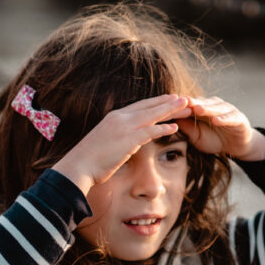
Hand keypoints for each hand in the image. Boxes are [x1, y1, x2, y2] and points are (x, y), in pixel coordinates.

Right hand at [51, 94, 190, 195]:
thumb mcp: (104, 143)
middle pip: (149, 106)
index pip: (139, 106)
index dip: (155, 102)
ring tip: (185, 106)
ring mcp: (124, 127)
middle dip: (167, 102)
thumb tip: (126, 143)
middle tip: (182, 98)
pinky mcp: (128, 139)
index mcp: (114, 117)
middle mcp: (120, 118)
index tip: (168, 99)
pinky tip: (175, 127)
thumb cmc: (89, 160)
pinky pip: (150, 131)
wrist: (79, 166)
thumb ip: (117, 139)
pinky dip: (163, 128)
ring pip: (152, 115)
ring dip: (170, 110)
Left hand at [176, 97, 264, 160]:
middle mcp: (214, 106)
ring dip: (207, 108)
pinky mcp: (239, 118)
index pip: (190, 104)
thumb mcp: (197, 137)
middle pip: (202, 103)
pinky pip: (230, 117)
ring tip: (198, 109)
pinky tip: (216, 120)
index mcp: (202, 109)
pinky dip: (223, 119)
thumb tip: (171, 120)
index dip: (181, 105)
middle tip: (183, 102)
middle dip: (192, 102)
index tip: (170, 105)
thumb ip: (187, 128)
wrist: (237, 146)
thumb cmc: (214, 140)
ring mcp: (227, 110)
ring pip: (216, 108)